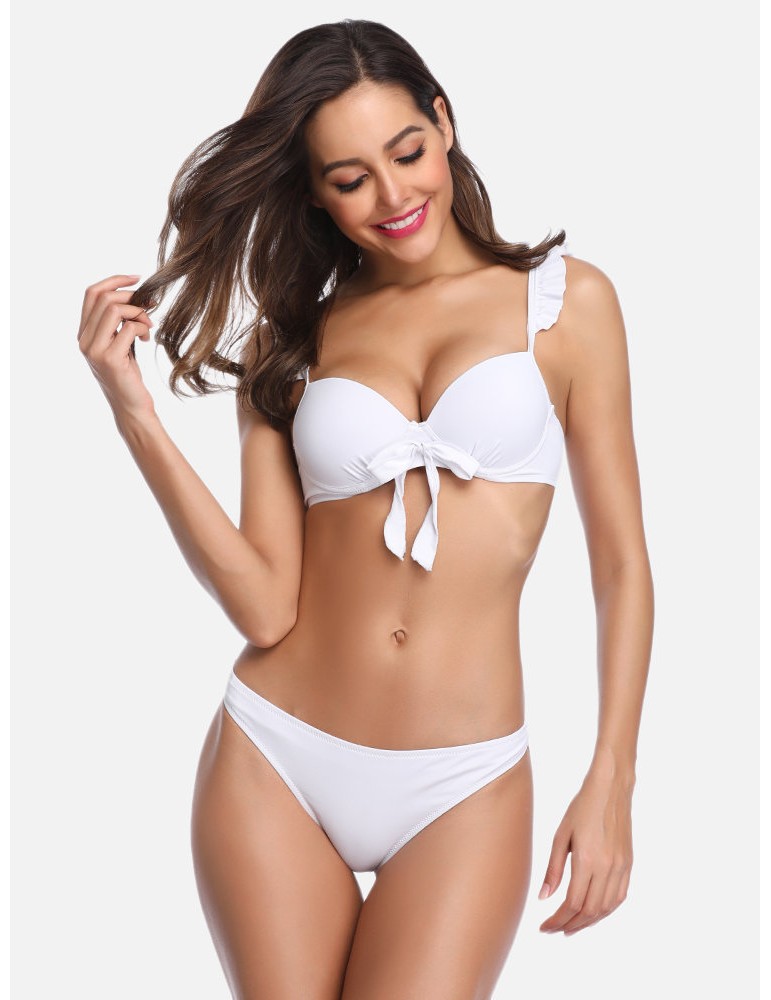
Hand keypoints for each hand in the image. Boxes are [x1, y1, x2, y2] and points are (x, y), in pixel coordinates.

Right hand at [78, 274, 156, 421]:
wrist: (131, 407)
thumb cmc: (128, 376)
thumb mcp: (120, 344)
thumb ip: (118, 323)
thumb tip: (134, 296)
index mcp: (84, 333)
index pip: (91, 293)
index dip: (115, 280)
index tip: (137, 279)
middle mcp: (84, 340)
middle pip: (103, 297)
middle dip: (131, 296)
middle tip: (150, 307)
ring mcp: (95, 350)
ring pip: (114, 310)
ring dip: (138, 313)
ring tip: (148, 327)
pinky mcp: (110, 359)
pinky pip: (129, 328)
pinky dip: (143, 328)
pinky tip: (147, 339)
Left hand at [538, 767, 633, 935]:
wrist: (611, 789)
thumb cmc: (582, 807)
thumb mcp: (561, 835)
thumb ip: (553, 869)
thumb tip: (544, 898)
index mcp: (587, 860)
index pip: (572, 903)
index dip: (558, 919)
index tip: (545, 926)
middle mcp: (608, 867)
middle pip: (590, 911)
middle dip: (571, 925)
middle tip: (555, 929)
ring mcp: (621, 867)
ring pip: (606, 908)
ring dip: (588, 922)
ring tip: (571, 925)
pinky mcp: (629, 864)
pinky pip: (618, 897)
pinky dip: (605, 910)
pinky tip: (593, 912)